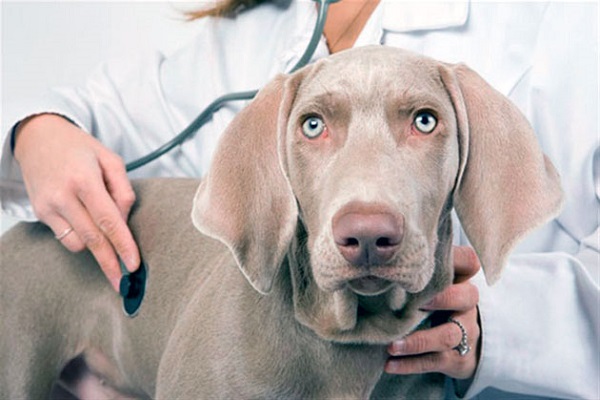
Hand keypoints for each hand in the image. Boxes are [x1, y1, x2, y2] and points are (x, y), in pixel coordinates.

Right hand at [14, 114, 139, 290]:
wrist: (38, 137)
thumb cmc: (79, 147)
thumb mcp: (110, 159)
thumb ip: (123, 190)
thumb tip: (124, 221)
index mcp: (85, 180)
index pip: (108, 220)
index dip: (122, 245)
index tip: (133, 265)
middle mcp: (63, 195)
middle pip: (93, 239)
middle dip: (110, 263)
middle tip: (123, 283)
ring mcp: (48, 206)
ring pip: (78, 243)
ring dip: (96, 245)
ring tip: (105, 232)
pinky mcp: (39, 212)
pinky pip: (65, 237)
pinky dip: (80, 237)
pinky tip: (86, 224)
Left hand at [385, 246, 480, 379]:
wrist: (461, 342)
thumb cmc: (436, 302)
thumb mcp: (432, 282)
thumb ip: (416, 268)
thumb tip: (380, 256)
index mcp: (461, 279)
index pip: (469, 261)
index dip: (455, 261)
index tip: (427, 266)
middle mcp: (468, 304)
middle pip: (466, 297)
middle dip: (440, 299)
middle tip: (414, 304)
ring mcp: (465, 332)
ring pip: (447, 336)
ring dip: (417, 341)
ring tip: (392, 346)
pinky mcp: (457, 358)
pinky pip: (435, 361)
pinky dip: (411, 364)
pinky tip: (390, 364)